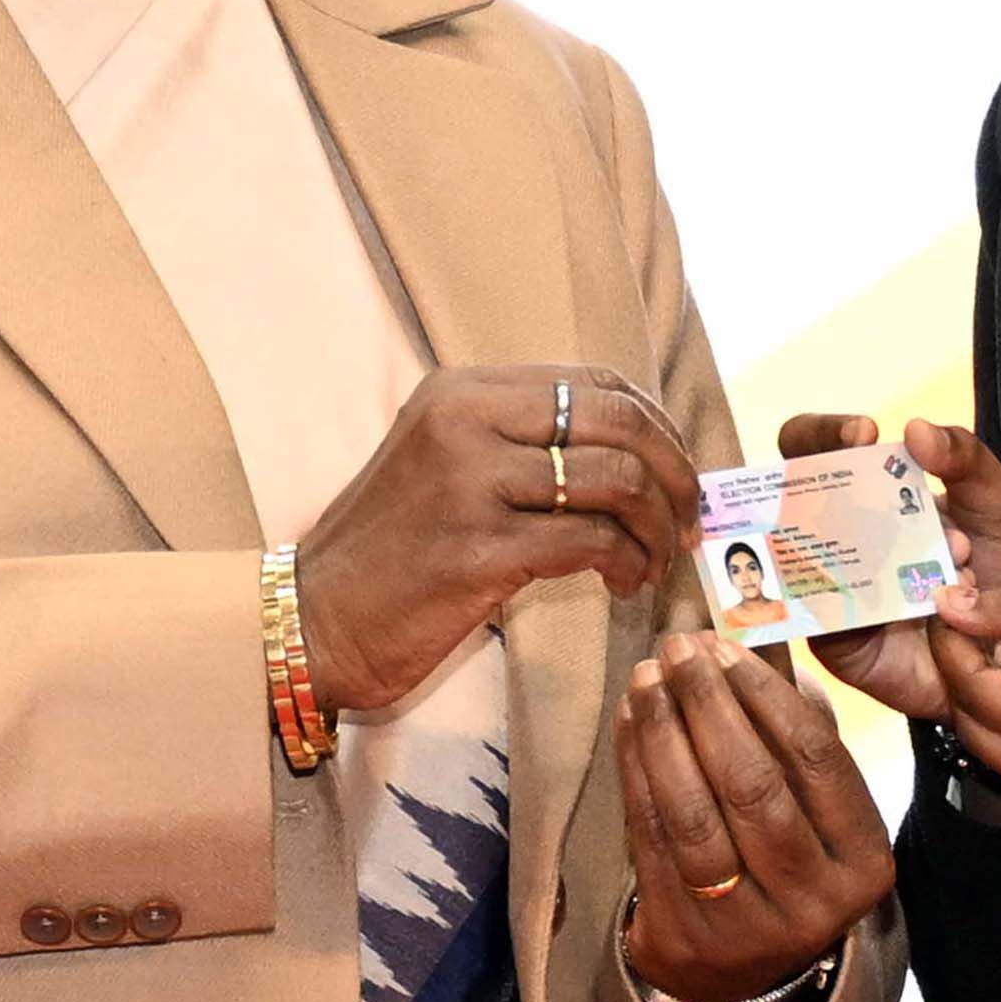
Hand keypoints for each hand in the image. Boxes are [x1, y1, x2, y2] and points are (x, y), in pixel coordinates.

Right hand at [291, 363, 698, 710]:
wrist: (313, 619)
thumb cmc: (388, 552)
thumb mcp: (444, 465)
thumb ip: (519, 443)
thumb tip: (632, 452)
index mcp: (462, 391)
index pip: (595, 383)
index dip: (656, 425)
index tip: (676, 472)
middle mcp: (465, 421)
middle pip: (618, 422)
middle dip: (675, 473)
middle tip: (688, 519)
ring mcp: (469, 483)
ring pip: (616, 480)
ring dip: (657, 527)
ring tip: (653, 560)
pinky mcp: (477, 550)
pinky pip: (592, 541)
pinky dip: (627, 563)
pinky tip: (622, 584)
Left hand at [613, 632, 897, 1001]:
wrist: (737, 972)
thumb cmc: (783, 863)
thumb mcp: (815, 814)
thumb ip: (799, 739)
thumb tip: (760, 643)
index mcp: (864, 862)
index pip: (819, 761)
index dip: (767, 696)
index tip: (727, 648)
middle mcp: (814, 899)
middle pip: (753, 784)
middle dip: (708, 705)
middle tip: (677, 649)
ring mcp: (747, 922)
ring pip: (695, 811)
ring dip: (663, 732)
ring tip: (646, 678)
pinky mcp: (683, 930)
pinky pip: (651, 835)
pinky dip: (636, 769)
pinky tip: (630, 722)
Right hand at [771, 413, 1000, 722]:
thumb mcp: (999, 506)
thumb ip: (966, 460)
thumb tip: (912, 425)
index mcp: (869, 496)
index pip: (817, 449)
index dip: (822, 433)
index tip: (864, 434)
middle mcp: (838, 539)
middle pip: (787, 496)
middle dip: (823, 482)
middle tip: (869, 492)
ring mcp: (830, 590)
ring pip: (805, 558)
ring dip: (878, 553)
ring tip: (957, 560)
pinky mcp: (836, 643)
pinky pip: (826, 619)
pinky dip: (879, 607)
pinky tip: (935, 606)